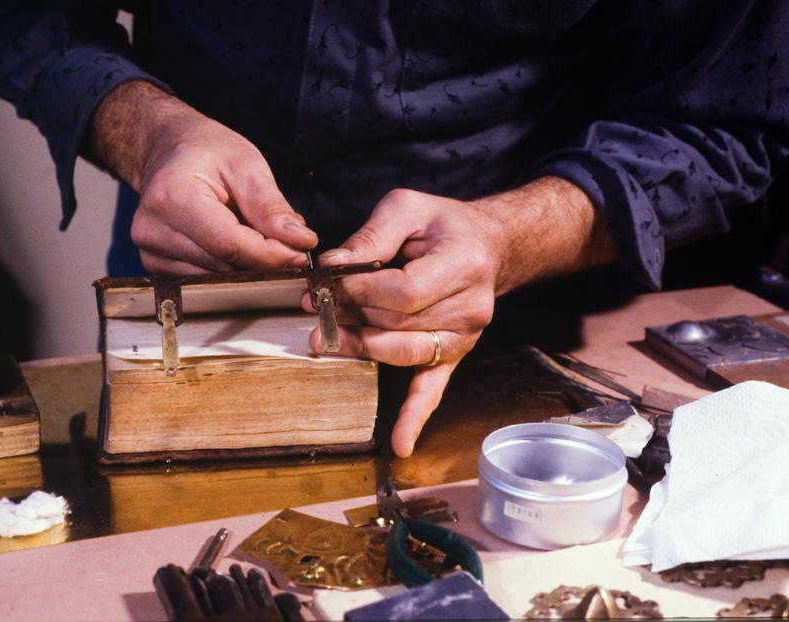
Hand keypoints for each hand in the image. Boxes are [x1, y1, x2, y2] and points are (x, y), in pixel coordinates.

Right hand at [90, 81, 316, 273]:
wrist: (167, 149)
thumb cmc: (205, 150)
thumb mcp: (246, 165)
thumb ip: (271, 208)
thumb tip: (299, 242)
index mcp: (171, 196)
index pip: (228, 244)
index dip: (270, 254)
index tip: (301, 253)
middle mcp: (152, 228)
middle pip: (223, 264)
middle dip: (263, 260)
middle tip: (289, 246)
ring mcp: (149, 250)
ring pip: (215, 277)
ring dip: (245, 265)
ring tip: (254, 235)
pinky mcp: (155, 264)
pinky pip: (203, 279)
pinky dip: (227, 266)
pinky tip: (232, 244)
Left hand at [307, 179, 614, 456]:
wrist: (487, 245)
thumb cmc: (444, 225)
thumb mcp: (408, 207)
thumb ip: (371, 234)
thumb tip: (333, 264)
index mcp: (463, 264)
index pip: (405, 292)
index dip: (361, 291)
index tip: (328, 283)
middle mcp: (470, 307)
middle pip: (399, 324)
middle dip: (351, 317)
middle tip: (316, 306)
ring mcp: (464, 337)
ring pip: (403, 353)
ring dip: (361, 348)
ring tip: (325, 340)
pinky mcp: (454, 355)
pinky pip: (433, 388)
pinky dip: (415, 416)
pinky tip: (401, 442)